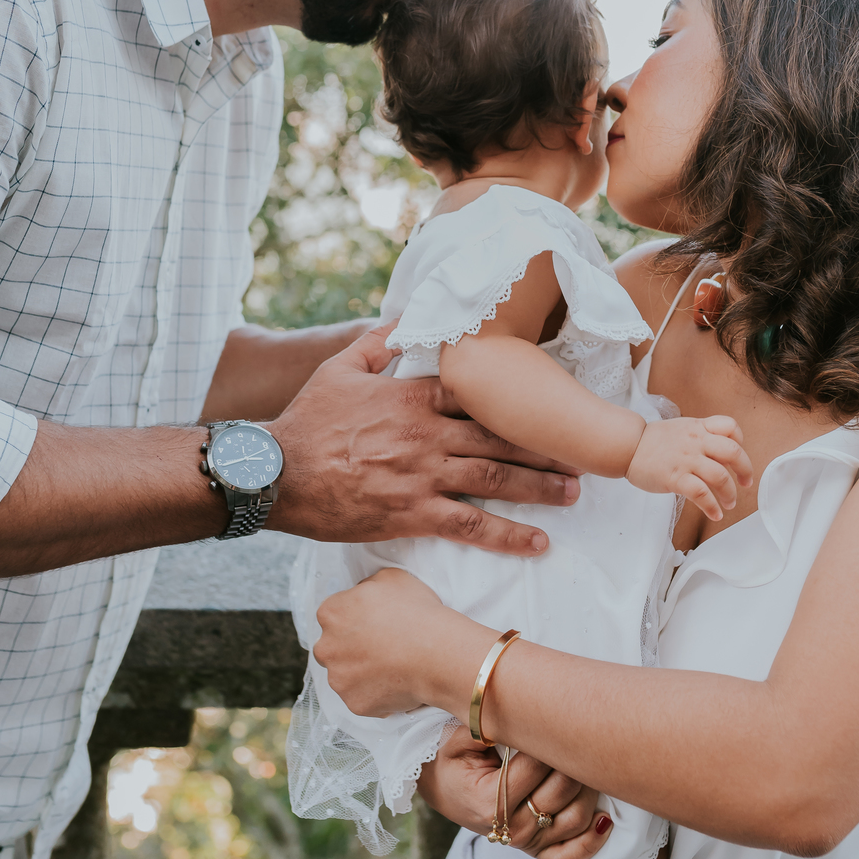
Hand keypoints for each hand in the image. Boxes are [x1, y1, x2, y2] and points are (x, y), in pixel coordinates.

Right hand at [269, 324, 580, 555]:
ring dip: (540, 487)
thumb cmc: (307, 420)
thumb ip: (379, 341)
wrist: (275, 475)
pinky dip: (508, 536)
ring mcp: (423, 476)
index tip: (550, 402)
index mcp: (414, 397)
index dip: (519, 398)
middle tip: (582, 454)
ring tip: (573, 493)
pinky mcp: (413, 515)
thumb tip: (406, 316)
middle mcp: (428, 435)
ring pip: (496, 480)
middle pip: (501, 438)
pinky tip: (537, 543)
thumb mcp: (340, 368)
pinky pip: (470, 526)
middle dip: (546, 446)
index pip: (480, 394)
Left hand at [312, 568, 461, 715]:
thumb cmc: (417, 613)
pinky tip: (397, 683)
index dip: (355, 619)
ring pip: (345, 676)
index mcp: (331, 613)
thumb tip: (363, 595)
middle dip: (351, 648)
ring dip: (362, 673)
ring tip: (393, 667)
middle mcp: (327, 647)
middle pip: (333, 648)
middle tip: (381, 647)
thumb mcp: (391, 578)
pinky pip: (363, 698)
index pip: (333, 616)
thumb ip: (366, 586)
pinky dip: (376, 694)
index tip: (373, 624)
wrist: (437, 654)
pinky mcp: (355, 703)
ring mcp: (339, 679)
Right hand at [418, 727, 613, 858]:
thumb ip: (483, 727)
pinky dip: (592, 841)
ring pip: (576, 817)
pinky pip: (570, 857)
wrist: (444, 792)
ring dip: (591, 789)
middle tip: (581, 732)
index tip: (560, 717)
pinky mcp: (537, 851)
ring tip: (589, 762)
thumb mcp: (459, 741)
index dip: (553, 738)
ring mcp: (527, 843)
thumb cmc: (453, 762)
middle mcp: (512, 828)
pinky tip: (606, 819)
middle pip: (563, 789)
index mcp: (492, 801)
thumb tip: (516, 713)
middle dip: (576, 759)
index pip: (539, 764)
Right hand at [625, 415, 752, 521]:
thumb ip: (702, 437)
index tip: (738, 456)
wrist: (628, 446)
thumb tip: (721, 456)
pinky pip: (701, 493)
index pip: (730, 426)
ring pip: (720, 476)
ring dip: (730, 494)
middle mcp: (696, 442)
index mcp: (699, 428)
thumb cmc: (653, 441)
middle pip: (733, 452)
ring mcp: (686, 460)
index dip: (741, 441)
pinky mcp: (675, 477)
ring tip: (729, 504)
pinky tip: (714, 514)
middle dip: (745, 470)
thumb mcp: (682, 428)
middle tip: (746, 484)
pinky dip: (712, 506)